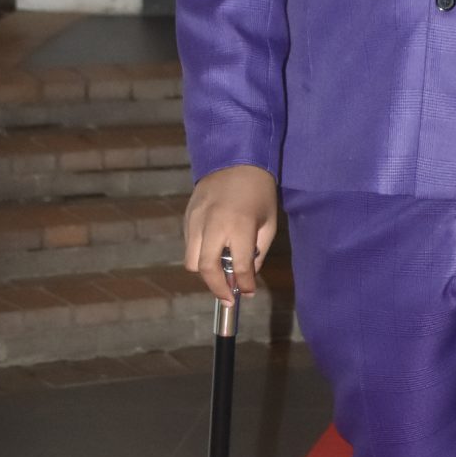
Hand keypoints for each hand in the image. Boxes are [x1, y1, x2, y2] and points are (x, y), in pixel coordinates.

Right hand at [183, 165, 279, 302]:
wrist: (235, 159)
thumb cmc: (259, 192)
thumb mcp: (269, 223)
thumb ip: (258, 252)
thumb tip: (247, 275)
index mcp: (240, 226)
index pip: (240, 267)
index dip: (245, 285)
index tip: (247, 293)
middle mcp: (214, 225)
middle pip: (206, 269)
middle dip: (218, 288)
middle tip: (227, 298)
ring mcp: (196, 220)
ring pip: (191, 261)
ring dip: (205, 272)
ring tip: (220, 271)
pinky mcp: (187, 216)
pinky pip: (188, 246)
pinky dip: (199, 254)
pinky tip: (213, 250)